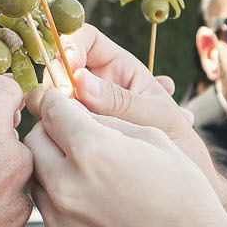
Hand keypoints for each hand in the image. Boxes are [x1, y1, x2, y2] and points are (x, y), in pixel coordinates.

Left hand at [24, 88, 226, 226]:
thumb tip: (80, 113)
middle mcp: (67, 184)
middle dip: (49, 131)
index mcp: (92, 150)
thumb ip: (109, 121)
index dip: (56, 100)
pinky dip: (59, 198)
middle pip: (33, 141)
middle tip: (70, 134)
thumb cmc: (185, 197)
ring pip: (35, 176)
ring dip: (51, 165)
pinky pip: (46, 209)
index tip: (59, 101)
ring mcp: (60, 219)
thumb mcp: (155, 139)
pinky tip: (89, 201)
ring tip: (82, 170)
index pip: (51, 109)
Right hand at [50, 25, 212, 175]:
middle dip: (54, 80)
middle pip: (59, 68)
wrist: (174, 187)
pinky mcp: (70, 135)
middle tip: (61, 103)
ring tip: (62, 124)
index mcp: (119, 69)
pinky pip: (51, 125)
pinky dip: (51, 130)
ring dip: (51, 108)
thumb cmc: (176, 144)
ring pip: (50, 98)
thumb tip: (79, 81)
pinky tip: (61, 139)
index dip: (71, 45)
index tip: (69, 68)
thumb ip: (120, 100)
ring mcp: (80, 111)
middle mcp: (94, 86)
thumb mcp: (156, 117)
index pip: (85, 39)